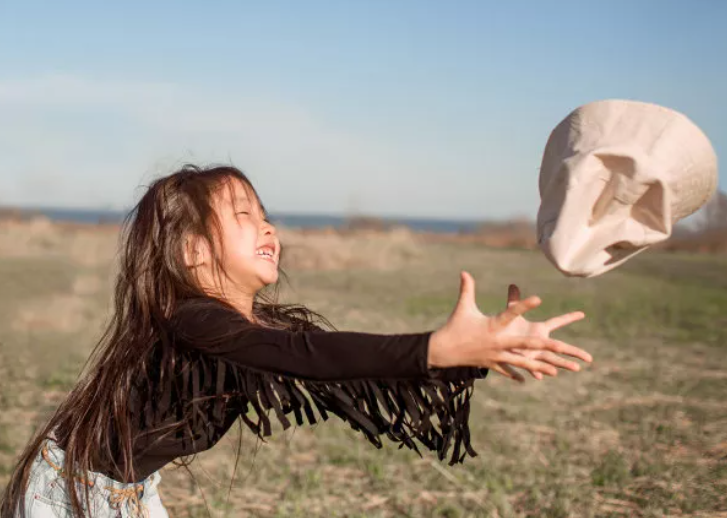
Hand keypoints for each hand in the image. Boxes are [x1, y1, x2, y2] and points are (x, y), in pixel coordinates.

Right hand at [428, 271, 591, 381]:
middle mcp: (497, 342)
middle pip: (524, 344)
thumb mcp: (463, 307)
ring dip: (538, 366)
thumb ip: (467, 289)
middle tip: (560, 346)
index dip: (524, 305)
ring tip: (555, 371)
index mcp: (492, 325)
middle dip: (543, 346)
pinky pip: (508, 370)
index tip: (539, 298)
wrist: (444, 350)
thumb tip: (464, 271)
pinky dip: (518, 373)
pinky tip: (532, 378)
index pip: (510, 313)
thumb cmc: (455, 325)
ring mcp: (496, 355)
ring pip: (521, 362)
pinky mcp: (493, 364)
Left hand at [504, 284, 585, 379]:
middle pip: (562, 346)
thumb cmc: (505, 327)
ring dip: (564, 364)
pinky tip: (543, 376)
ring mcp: (534, 353)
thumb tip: (513, 284)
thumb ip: (514, 299)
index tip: (582, 313)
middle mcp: (541, 342)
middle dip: (575, 352)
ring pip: (552, 360)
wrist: (496, 341)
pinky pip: (533, 368)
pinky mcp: (526, 361)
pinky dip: (537, 371)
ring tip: (577, 368)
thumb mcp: (510, 311)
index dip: (569, 317)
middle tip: (589, 358)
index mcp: (539, 329)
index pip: (557, 322)